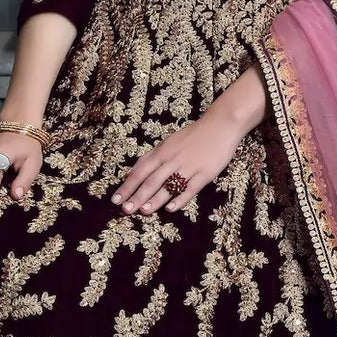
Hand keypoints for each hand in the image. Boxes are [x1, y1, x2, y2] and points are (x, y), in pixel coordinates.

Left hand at [111, 106, 247, 215]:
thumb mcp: (168, 143)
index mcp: (162, 152)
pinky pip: (190, 188)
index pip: (140, 171)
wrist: (220, 125)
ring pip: (168, 185)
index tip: (116, 199)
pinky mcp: (205, 173)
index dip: (128, 186)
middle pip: (151, 180)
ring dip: (155, 199)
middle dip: (137, 196)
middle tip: (126, 210)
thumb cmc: (192, 136)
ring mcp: (189, 166)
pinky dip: (180, 198)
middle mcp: (172, 160)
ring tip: (144, 211)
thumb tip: (132, 171)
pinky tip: (171, 208)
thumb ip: (151, 157)